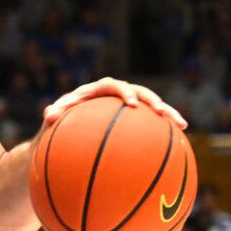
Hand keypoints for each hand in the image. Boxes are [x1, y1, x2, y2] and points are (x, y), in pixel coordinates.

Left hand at [43, 77, 187, 129]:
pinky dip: (163, 132)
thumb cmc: (55, 127)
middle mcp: (113, 96)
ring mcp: (125, 108)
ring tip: (182, 125)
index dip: (124, 92)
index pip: (112, 85)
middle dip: (152, 101)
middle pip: (139, 92)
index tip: (132, 104)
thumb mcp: (51, 121)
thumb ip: (52, 115)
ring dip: (166, 114)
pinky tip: (180, 144)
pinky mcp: (131, 121)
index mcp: (95, 91)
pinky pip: (150, 125)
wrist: (61, 132)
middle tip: (161, 112)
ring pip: (150, 107)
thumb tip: (48, 116)